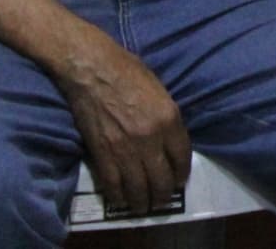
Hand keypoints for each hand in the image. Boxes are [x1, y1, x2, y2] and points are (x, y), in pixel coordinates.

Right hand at [50, 30, 191, 217]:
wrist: (93, 70)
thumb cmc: (128, 71)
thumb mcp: (160, 92)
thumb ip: (167, 118)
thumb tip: (169, 140)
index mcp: (169, 119)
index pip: (182, 157)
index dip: (182, 174)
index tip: (179, 181)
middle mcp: (150, 138)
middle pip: (162, 179)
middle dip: (164, 194)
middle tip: (162, 199)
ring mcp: (125, 149)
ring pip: (138, 187)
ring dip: (143, 201)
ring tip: (144, 206)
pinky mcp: (101, 153)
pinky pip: (113, 184)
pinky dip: (118, 196)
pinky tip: (122, 200)